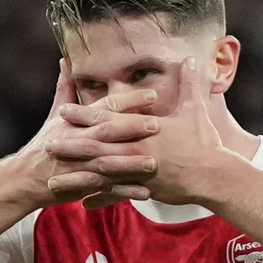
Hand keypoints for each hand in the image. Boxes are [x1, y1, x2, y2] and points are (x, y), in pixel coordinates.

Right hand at [10, 60, 154, 208]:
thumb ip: (66, 89)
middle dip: (131, 128)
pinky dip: (124, 192)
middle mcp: (77, 140)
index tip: (152, 95)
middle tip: (157, 124)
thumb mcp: (54, 115)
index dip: (127, 100)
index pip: (104, 107)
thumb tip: (66, 60)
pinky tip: (145, 192)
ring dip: (130, 163)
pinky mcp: (81, 185)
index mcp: (75, 122)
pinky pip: (105, 189)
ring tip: (154, 163)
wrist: (24, 178)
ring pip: (107, 162)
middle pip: (106, 131)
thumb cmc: (45, 145)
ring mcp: (79, 164)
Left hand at [54, 58, 232, 206]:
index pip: (108, 119)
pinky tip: (82, 203)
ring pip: (101, 175)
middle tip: (47, 146)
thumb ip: (188, 84)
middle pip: (97, 147)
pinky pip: (117, 196)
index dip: (84, 115)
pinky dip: (100, 199)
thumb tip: (189, 58)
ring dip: (77, 178)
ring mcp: (138, 171)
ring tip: (53, 182)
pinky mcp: (144, 189)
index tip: (63, 110)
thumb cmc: (204, 142)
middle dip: (71, 147)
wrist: (214, 175)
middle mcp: (136, 149)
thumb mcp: (195, 109)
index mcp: (143, 128)